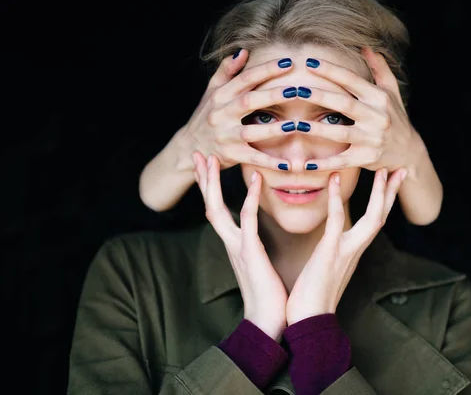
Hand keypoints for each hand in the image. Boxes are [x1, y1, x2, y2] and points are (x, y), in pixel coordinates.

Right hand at [176, 50, 298, 170]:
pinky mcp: (230, 155)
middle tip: (298, 89)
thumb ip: (226, 71)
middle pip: (249, 101)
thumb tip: (243, 51)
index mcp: (220, 96)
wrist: (188, 147)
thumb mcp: (211, 92)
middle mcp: (221, 114)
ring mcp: (225, 136)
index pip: (245, 79)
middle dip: (273, 94)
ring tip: (296, 125)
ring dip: (275, 129)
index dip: (266, 70)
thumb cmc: (205, 116)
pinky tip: (287, 164)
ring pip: (252, 132)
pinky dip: (269, 162)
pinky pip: (252, 158)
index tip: (288, 62)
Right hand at [193, 151, 287, 340]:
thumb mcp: (259, 263)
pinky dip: (249, 197)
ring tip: (211, 158)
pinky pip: (247, 219)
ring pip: (218, 209)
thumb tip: (256, 236)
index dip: (210, 188)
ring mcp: (237, 246)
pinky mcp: (250, 251)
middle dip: (202, 179)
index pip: (217, 210)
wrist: (268, 321)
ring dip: (213, 183)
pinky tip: (254, 178)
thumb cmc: (268, 294)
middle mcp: (230, 242)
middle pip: (209, 205)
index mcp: (233, 244)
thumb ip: (254, 247)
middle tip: (196, 153)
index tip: (206, 165)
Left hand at [285, 168, 405, 324]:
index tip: (390, 180)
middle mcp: (355, 249)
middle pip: (381, 216)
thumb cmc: (313, 298)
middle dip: (391, 192)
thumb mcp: (327, 270)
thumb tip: (331, 246)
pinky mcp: (331, 251)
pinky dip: (336, 198)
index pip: (374, 221)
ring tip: (380, 168)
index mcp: (354, 252)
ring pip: (371, 217)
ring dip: (378, 192)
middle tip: (401, 168)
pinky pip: (337, 219)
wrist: (310, 321)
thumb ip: (333, 255)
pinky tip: (335, 179)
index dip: (384, 201)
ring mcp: (346, 250)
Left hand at [292, 48, 424, 174]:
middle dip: (319, 96)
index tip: (309, 62)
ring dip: (317, 129)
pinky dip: (325, 163)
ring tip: (296, 123)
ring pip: (341, 132)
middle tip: (295, 89)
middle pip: (344, 104)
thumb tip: (366, 47)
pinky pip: (342, 160)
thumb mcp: (392, 92)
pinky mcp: (366, 158)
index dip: (330, 71)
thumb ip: (379, 69)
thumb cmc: (396, 118)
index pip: (352, 80)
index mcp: (379, 98)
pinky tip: (307, 163)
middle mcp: (377, 117)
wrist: (409, 152)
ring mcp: (372, 139)